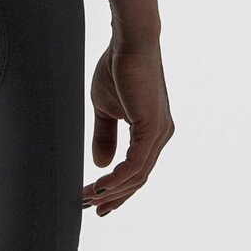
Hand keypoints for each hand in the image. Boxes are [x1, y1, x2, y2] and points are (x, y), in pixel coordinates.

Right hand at [83, 39, 173, 215]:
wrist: (130, 41)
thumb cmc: (118, 66)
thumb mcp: (105, 108)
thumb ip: (105, 135)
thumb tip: (101, 164)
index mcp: (151, 131)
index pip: (136, 169)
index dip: (116, 188)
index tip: (96, 200)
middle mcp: (160, 136)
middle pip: (138, 179)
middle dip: (114, 196)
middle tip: (91, 209)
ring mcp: (159, 133)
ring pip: (137, 175)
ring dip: (112, 190)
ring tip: (89, 197)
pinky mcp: (152, 128)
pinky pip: (136, 164)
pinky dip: (118, 178)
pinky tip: (101, 185)